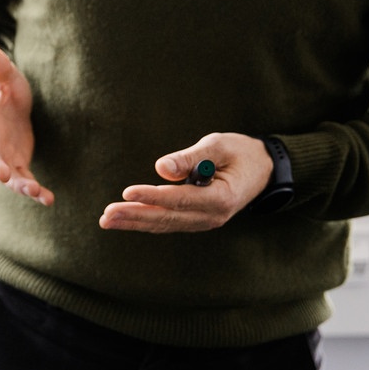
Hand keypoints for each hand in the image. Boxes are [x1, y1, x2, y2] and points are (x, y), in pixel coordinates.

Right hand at [0, 45, 53, 205]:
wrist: (11, 106)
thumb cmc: (5, 89)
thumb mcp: (5, 77)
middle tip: (3, 175)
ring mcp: (3, 157)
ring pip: (9, 175)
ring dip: (20, 185)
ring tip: (35, 192)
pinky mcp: (18, 165)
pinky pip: (25, 180)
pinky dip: (35, 191)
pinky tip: (48, 199)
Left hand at [99, 132, 272, 232]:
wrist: (261, 171)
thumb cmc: (239, 153)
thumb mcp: (219, 146)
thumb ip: (191, 157)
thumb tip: (161, 168)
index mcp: (222, 198)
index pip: (181, 199)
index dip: (153, 196)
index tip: (128, 192)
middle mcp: (212, 216)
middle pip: (167, 217)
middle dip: (135, 216)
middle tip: (107, 215)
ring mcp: (203, 222)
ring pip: (164, 224)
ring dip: (134, 222)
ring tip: (107, 220)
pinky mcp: (194, 220)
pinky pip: (167, 223)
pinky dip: (144, 222)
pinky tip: (123, 220)